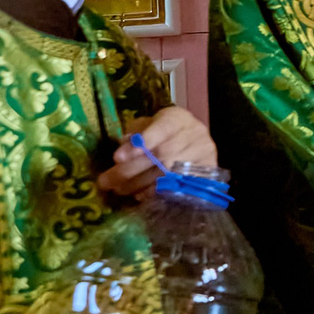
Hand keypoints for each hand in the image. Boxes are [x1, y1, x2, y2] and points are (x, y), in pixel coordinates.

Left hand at [99, 107, 217, 199]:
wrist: (194, 145)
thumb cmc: (163, 135)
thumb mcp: (148, 126)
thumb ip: (135, 133)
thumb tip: (124, 146)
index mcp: (178, 118)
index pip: (163, 127)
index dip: (143, 141)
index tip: (118, 157)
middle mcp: (195, 133)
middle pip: (162, 153)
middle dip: (131, 169)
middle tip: (106, 181)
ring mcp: (203, 154)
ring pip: (168, 172)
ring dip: (139, 183)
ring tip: (118, 189)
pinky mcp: (207, 172)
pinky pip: (178, 185)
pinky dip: (156, 191)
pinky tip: (139, 195)